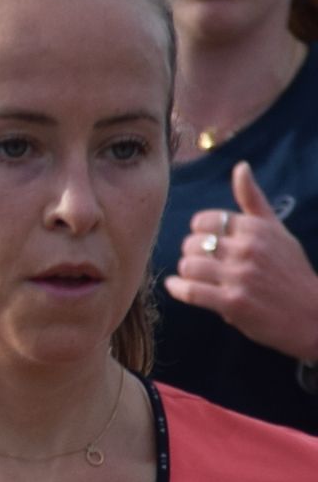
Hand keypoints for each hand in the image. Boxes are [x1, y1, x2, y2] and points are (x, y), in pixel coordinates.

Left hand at [166, 164, 317, 362]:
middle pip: (192, 243)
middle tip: (202, 263)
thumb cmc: (290, 270)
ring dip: (186, 273)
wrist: (312, 315)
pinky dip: (177, 288)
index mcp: (257, 228)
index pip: (203, 221)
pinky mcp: (233, 303)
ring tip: (195, 276)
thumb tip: (240, 167)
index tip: (206, 242)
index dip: (199, 232)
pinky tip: (178, 286)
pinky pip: (189, 290)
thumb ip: (253, 201)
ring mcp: (241, 277)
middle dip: (192, 254)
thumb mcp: (277, 231)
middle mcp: (249, 249)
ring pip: (188, 266)